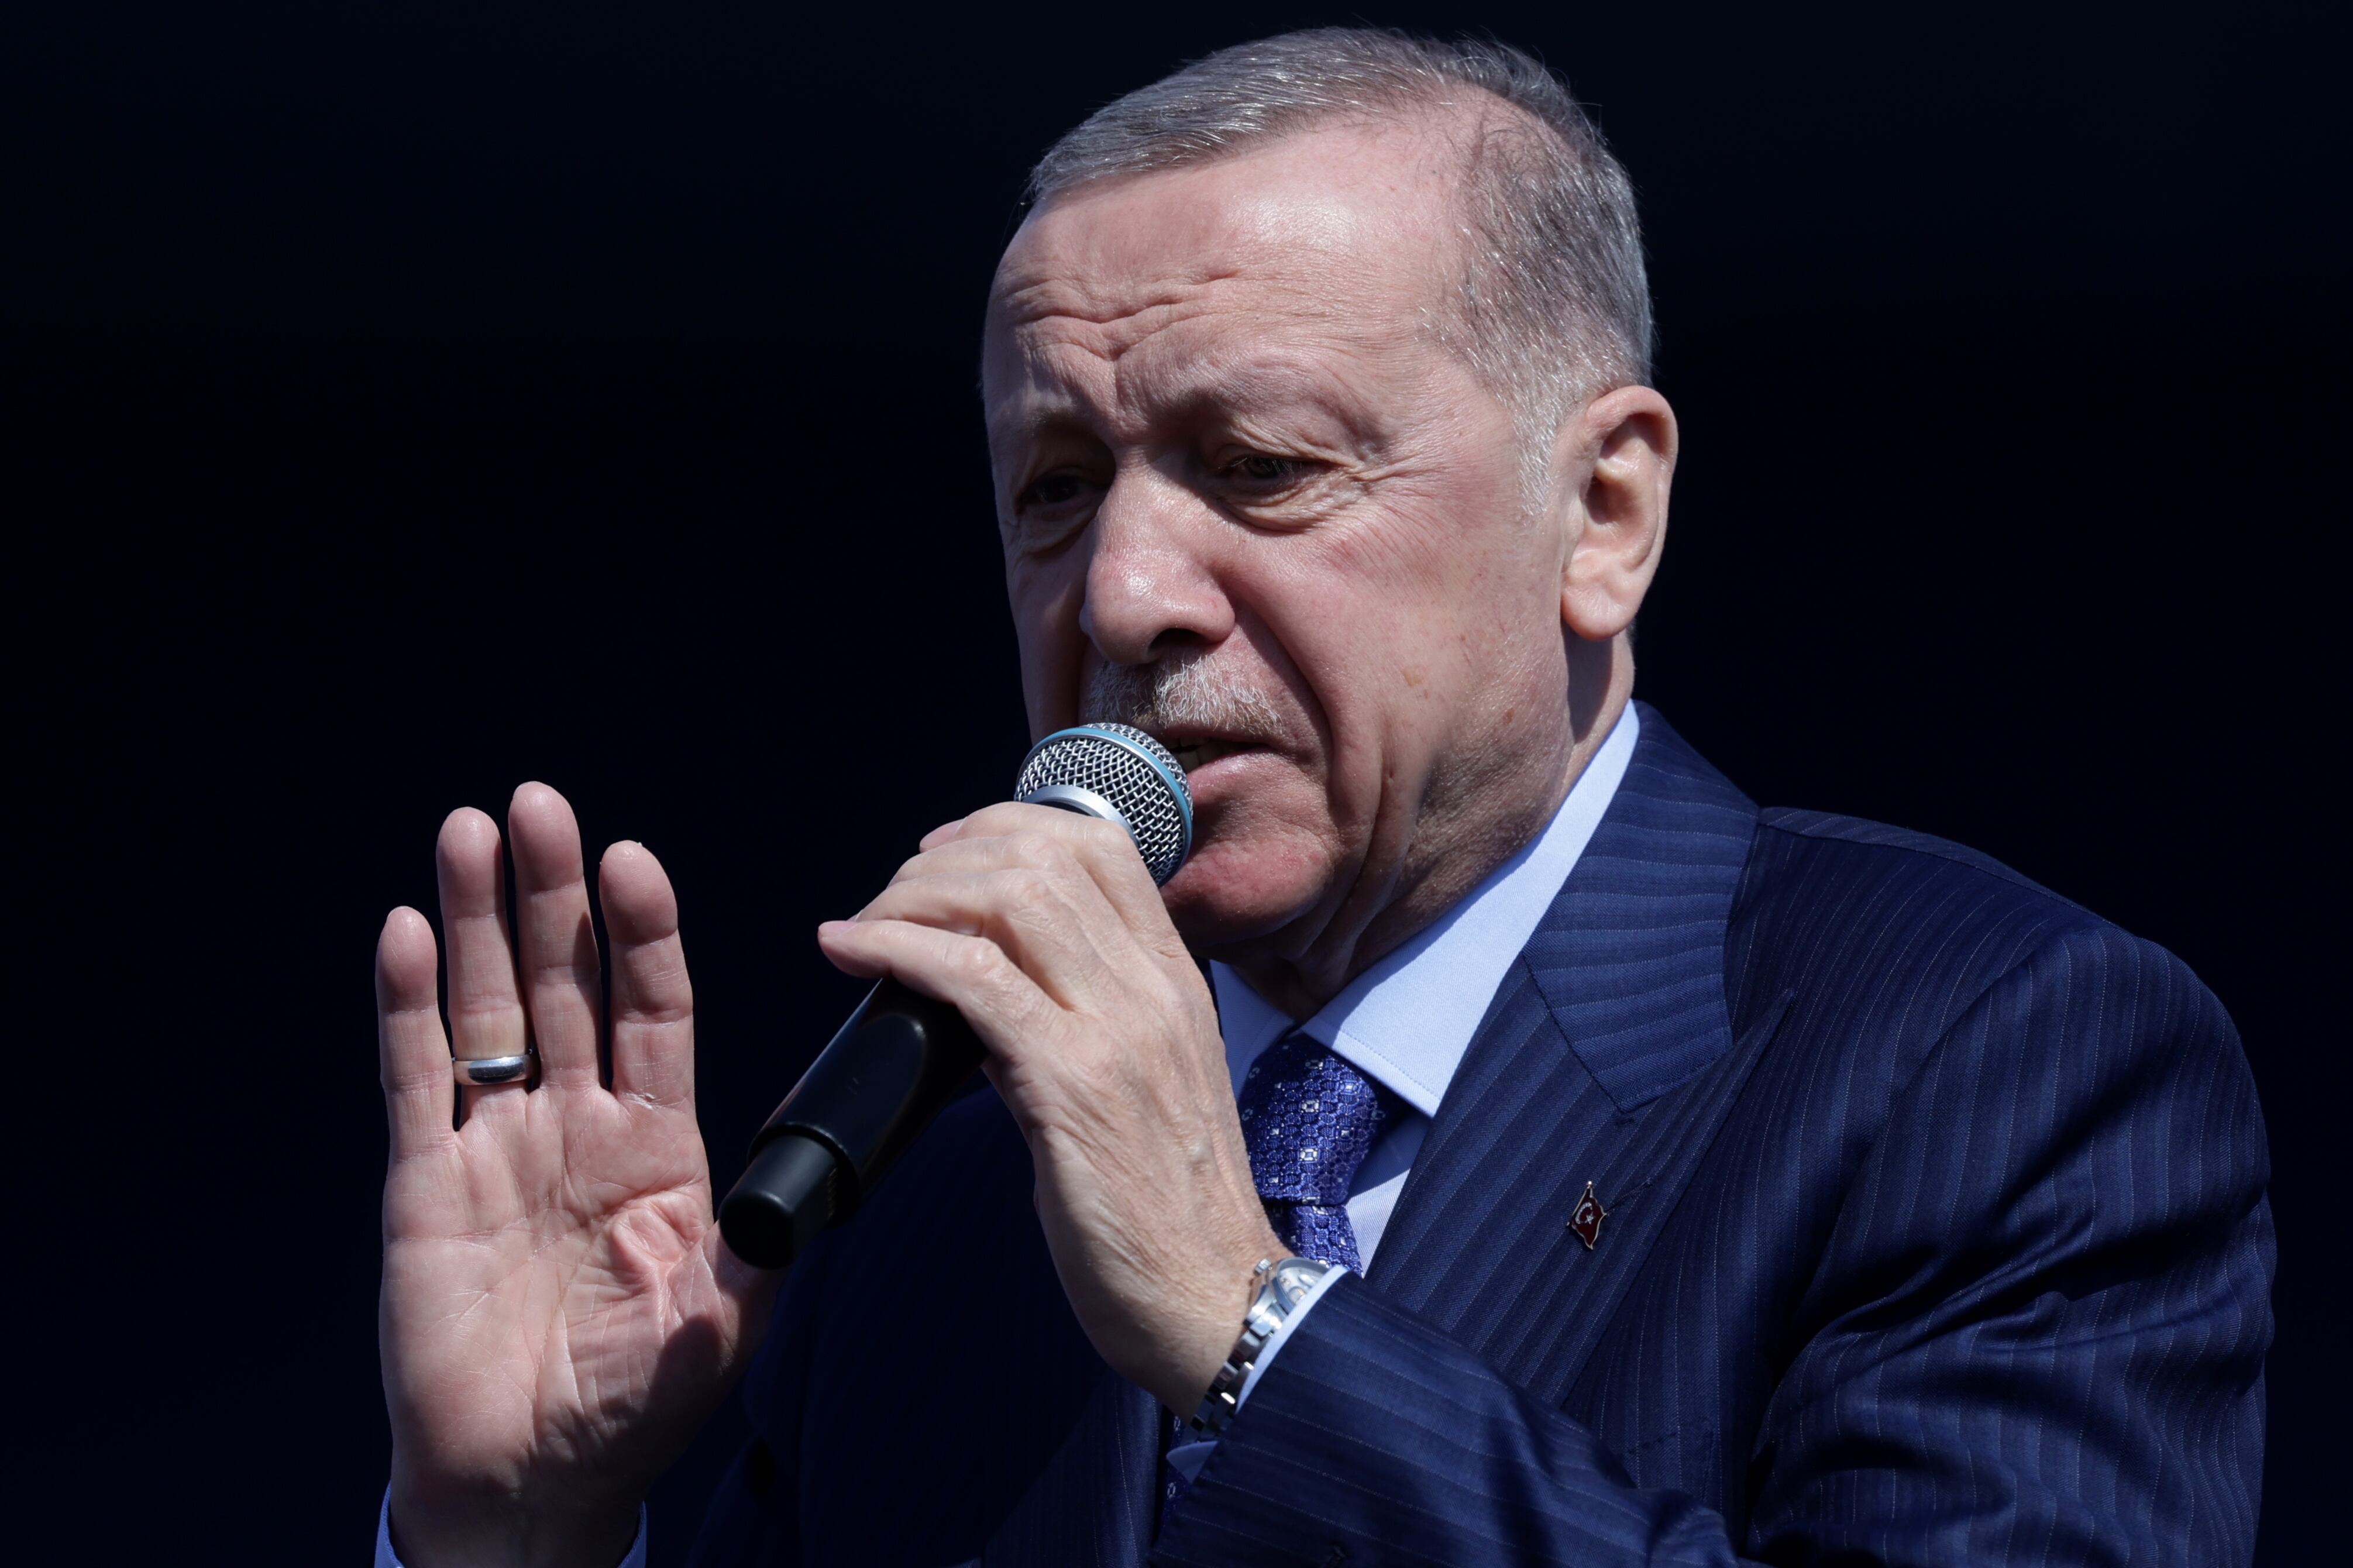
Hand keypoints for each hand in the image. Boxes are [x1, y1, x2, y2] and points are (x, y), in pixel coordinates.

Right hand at [376, 785, 774, 1567]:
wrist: (534, 1481)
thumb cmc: (636, 1406)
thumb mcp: (724, 1320)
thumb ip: (760, 1242)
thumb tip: (810, 1178)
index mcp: (657, 1144)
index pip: (652, 1009)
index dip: (640, 933)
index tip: (629, 859)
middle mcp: (576, 1126)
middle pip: (564, 983)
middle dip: (552, 893)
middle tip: (540, 802)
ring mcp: (499, 1147)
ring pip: (487, 1008)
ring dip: (474, 919)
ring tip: (471, 829)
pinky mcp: (426, 1183)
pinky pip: (417, 1077)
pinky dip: (407, 1004)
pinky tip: (404, 929)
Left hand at [817, 804, 1282, 1414]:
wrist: (1218, 1300)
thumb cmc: (1166, 1211)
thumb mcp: (1140, 1086)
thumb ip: (1080, 1024)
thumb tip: (984, 990)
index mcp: (1175, 981)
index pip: (1099, 847)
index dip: (1006, 829)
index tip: (943, 859)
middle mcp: (1154, 988)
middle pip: (1043, 854)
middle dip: (946, 859)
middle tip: (891, 899)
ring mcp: (1118, 1030)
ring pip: (1008, 897)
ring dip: (914, 896)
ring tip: (866, 927)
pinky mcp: (1073, 1085)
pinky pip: (973, 978)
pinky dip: (899, 948)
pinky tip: (854, 952)